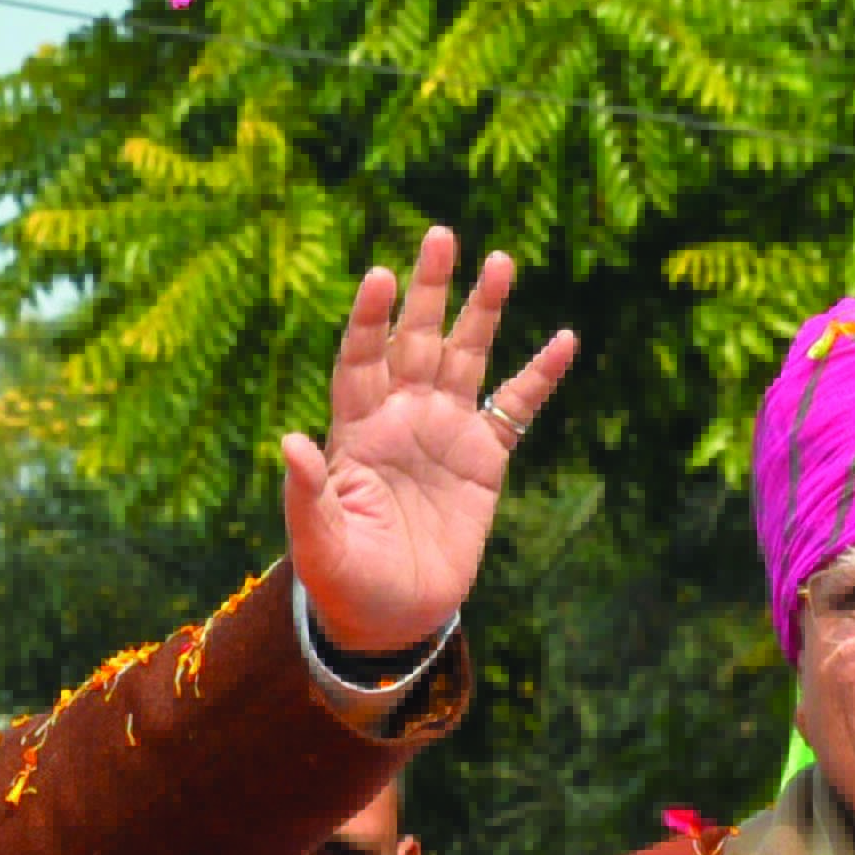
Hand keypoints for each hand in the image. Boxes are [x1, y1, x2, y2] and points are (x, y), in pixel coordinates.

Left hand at [278, 226, 577, 657]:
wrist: (392, 617)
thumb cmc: (343, 580)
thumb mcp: (317, 542)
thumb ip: (306, 492)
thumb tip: (290, 442)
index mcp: (355, 431)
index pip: (359, 361)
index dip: (368, 321)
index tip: (378, 277)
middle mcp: (400, 418)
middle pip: (414, 340)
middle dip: (427, 291)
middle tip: (439, 236)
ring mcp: (443, 433)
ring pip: (465, 358)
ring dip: (482, 312)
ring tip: (500, 260)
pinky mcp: (484, 459)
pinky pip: (515, 409)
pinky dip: (539, 376)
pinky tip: (564, 340)